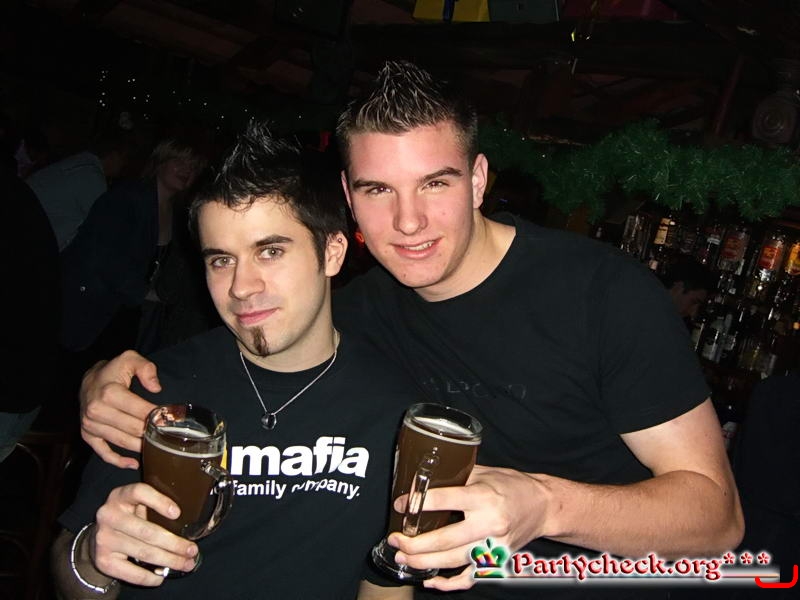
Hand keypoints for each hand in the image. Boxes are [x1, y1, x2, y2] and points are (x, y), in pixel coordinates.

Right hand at [80, 350, 159, 468]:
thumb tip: (156, 387)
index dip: (158, 417)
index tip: (172, 420)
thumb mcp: (130, 359)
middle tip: (168, 435)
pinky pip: (103, 452)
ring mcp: (90, 425)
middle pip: (133, 429)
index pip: (140, 411)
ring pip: (121, 442)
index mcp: (109, 393)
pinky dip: (118, 461)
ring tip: (158, 447)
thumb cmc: (113, 370)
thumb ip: (146, 368)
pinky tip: (133, 463)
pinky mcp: (87, 434)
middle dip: (152, 432)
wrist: (88, 380)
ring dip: (141, 446)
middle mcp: (97, 410)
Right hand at [92, 483, 197, 585]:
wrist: (98, 537)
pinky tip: (161, 577)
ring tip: (186, 564)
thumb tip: (191, 522)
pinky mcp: (103, 560)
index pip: (139, 492)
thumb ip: (153, 506)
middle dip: (175, 544)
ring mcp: (104, 539)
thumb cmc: (128, 517)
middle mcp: (109, 515)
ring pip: (143, 552)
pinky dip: (149, 577)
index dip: (159, 501)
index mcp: (120, 495)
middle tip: (192, 550)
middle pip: (147, 531)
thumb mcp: (136, 504)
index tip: (178, 513)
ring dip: (169, 560)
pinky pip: (131, 572)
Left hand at [388, 465, 549, 590]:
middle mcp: (489, 523)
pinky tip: (430, 581)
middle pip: (445, 540)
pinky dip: (448, 584)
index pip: (445, 500)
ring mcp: (493, 546)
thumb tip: (421, 481)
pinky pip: (469, 578)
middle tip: (395, 541)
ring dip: (424, 563)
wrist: (542, 505)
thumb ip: (455, 477)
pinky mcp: (496, 561)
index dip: (418, 503)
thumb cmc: (511, 485)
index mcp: (483, 497)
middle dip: (414, 544)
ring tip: (403, 559)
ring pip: (453, 562)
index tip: (400, 505)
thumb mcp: (483, 472)